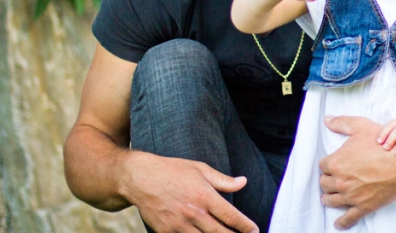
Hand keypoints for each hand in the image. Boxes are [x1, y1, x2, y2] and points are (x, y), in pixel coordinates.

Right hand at [122, 151, 258, 232]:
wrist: (140, 178)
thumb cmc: (173, 170)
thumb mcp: (200, 169)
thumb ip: (223, 180)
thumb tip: (243, 181)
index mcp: (204, 196)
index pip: (231, 216)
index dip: (245, 226)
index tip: (254, 231)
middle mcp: (194, 213)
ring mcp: (179, 225)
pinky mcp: (166, 232)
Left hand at [318, 116, 395, 229]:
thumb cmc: (382, 143)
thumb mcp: (360, 126)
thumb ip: (341, 123)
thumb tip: (327, 119)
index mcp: (336, 162)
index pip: (322, 165)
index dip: (327, 164)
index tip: (330, 164)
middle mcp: (340, 181)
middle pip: (325, 183)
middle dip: (327, 180)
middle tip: (331, 179)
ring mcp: (350, 196)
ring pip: (331, 200)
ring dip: (328, 198)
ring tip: (329, 197)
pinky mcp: (362, 207)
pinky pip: (348, 218)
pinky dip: (341, 222)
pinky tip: (338, 224)